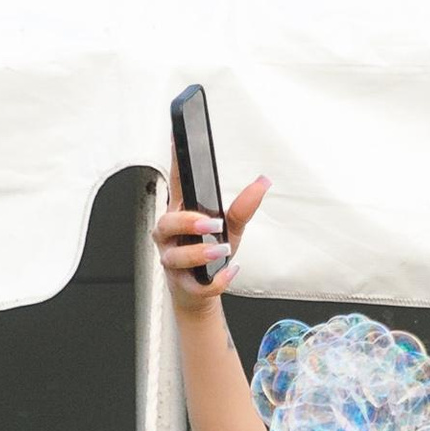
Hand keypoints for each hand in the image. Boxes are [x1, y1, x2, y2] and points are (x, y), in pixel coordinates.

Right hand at [156, 172, 269, 304]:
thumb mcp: (230, 228)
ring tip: (220, 250)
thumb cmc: (209, 255)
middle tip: (212, 223)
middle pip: (167, 223)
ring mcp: (173, 259)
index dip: (174, 161)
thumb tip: (263, 182)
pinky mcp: (182, 283)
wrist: (199, 291)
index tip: (177, 139)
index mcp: (181, 213)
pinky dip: (213, 281)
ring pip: (175, 256)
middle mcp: (171, 235)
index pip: (176, 183)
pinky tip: (228, 272)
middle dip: (187, 222)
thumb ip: (243, 207)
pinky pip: (194, 284)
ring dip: (198, 253)